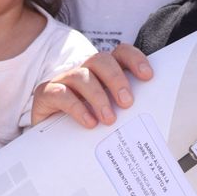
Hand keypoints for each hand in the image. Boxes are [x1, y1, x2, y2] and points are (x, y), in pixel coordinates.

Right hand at [30, 44, 153, 126]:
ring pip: (81, 76)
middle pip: (101, 60)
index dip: (135, 60)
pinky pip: (60, 93)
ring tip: (109, 119)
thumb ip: (123, 111)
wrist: (52, 141)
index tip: (148, 76)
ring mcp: (64, 80)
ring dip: (98, 96)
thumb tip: (150, 122)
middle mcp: (84, 71)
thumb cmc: (85, 125)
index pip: (120, 54)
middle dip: (116, 79)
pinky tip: (89, 122)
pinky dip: (77, 108)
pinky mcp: (46, 94)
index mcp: (103, 72)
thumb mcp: (107, 115)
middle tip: (127, 102)